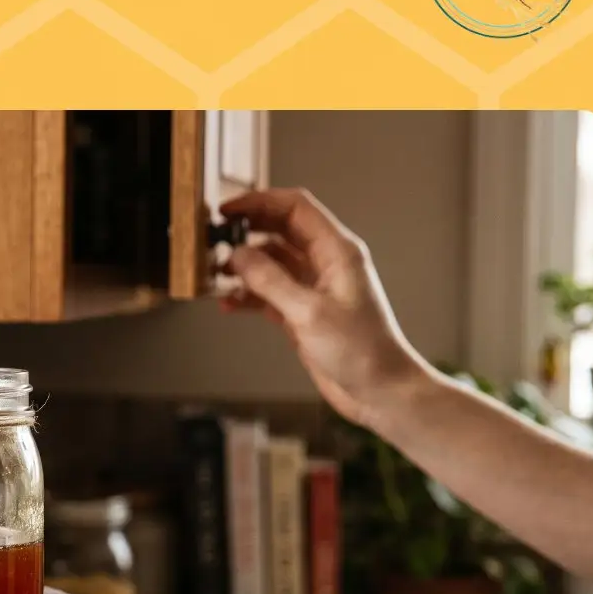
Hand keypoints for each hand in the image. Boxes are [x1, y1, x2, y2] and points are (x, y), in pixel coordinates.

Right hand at [218, 188, 432, 426]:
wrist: (379, 390)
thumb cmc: (361, 351)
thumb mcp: (310, 312)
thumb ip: (270, 280)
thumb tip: (238, 255)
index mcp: (337, 252)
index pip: (295, 208)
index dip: (259, 203)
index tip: (226, 210)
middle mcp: (325, 263)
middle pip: (279, 230)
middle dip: (246, 231)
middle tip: (214, 239)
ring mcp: (312, 287)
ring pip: (269, 261)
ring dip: (242, 265)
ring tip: (214, 273)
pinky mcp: (301, 311)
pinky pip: (267, 292)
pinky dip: (246, 294)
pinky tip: (228, 303)